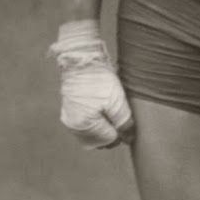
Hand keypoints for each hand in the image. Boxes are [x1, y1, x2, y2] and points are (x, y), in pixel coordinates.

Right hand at [50, 21, 135, 149]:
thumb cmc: (99, 80)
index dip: (121, 133)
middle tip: (120, 115)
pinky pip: (85, 124)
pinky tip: (103, 109)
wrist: (81, 58)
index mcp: (84, 126)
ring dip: (104, 127)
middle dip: (112, 131)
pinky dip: (95, 121)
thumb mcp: (117, 102)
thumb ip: (124, 123)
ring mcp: (70, 118)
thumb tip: (129, 139)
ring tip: (112, 110)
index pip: (108, 141)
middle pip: (98, 140)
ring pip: (92, 133)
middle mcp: (74, 125)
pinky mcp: (70, 110)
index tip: (126, 119)